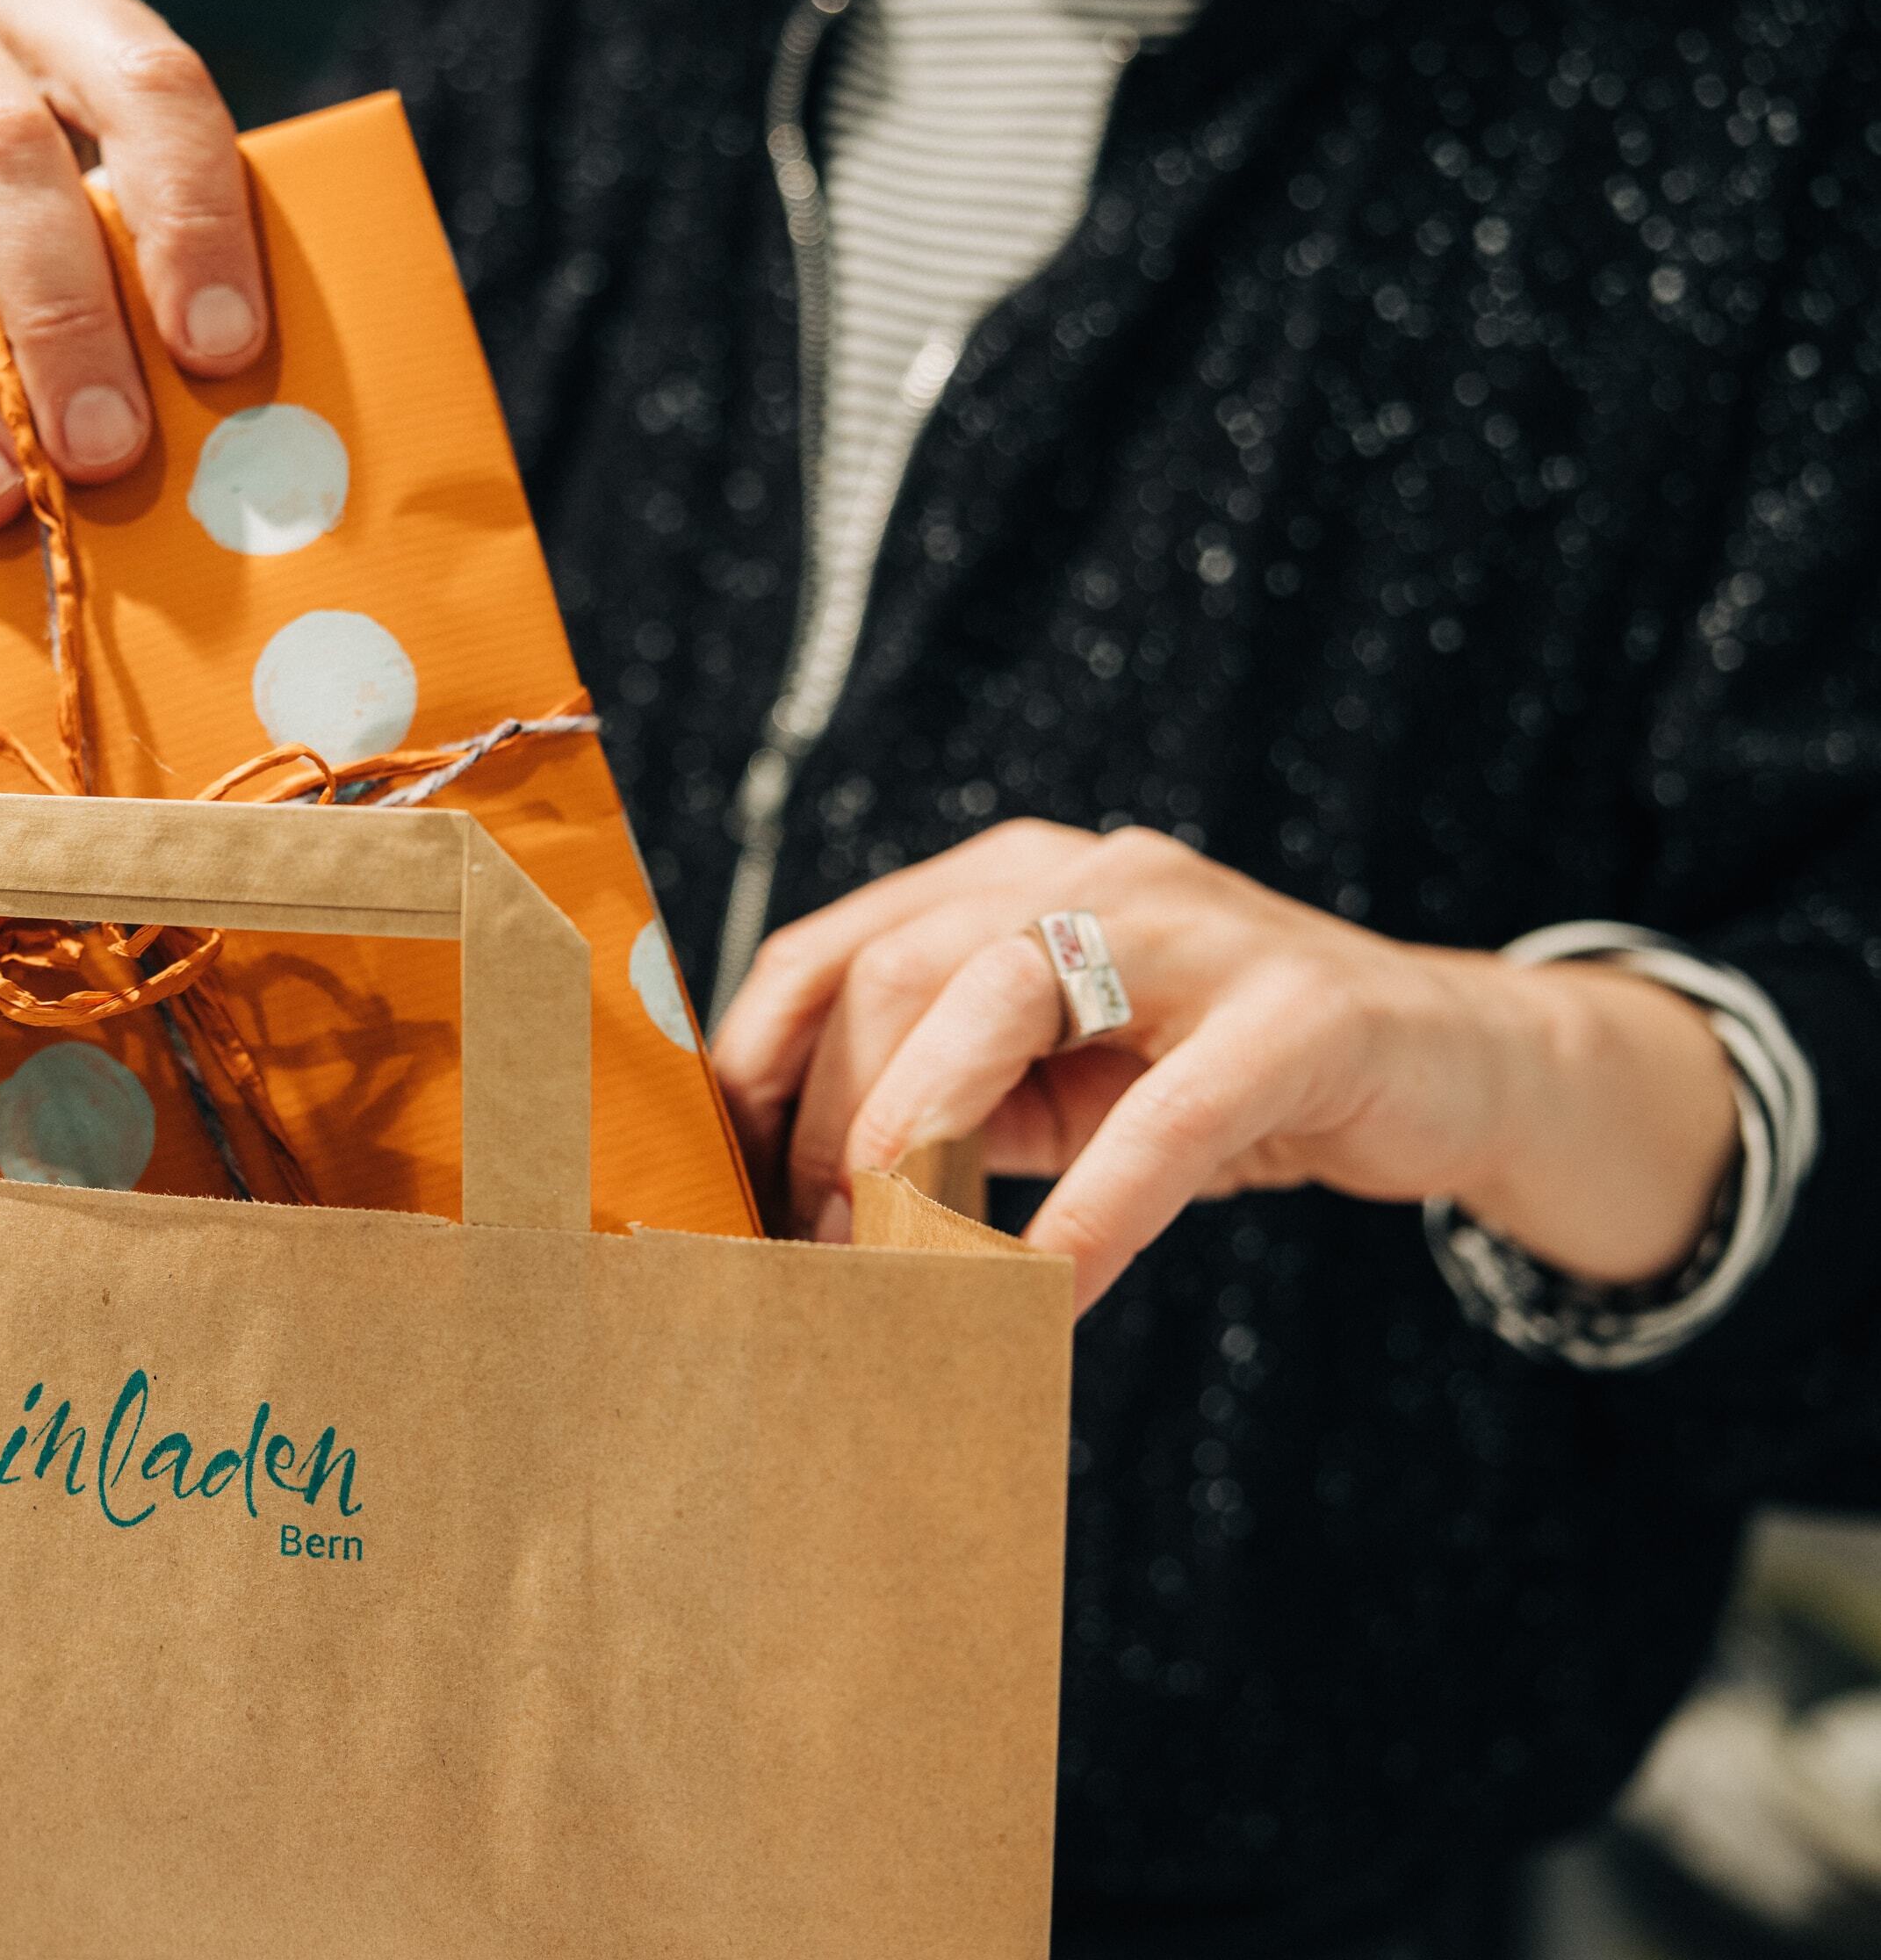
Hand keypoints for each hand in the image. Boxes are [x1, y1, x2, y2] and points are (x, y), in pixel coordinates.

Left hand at [709, 820, 1741, 1312]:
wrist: (1454, 1067)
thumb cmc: (1212, 1085)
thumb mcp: (1055, 1084)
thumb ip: (945, 1105)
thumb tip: (795, 1206)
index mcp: (1009, 882)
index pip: (830, 952)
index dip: (758, 1072)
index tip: (725, 1186)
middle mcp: (1088, 876)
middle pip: (895, 972)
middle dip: (833, 1122)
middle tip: (818, 1250)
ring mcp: (1197, 929)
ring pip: (1001, 1000)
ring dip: (924, 1144)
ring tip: (894, 1264)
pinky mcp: (1299, 1012)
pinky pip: (1163, 1121)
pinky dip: (1087, 1219)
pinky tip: (1040, 1302)